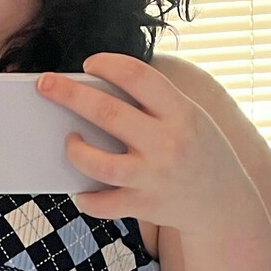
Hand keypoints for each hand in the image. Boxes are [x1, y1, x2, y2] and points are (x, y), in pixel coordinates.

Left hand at [37, 52, 254, 233]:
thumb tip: (98, 91)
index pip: (137, 76)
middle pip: (106, 112)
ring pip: (97, 163)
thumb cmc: (199, 151)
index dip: (107, 64)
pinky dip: (86, 198)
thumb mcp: (191, 118)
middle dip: (68, 94)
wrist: (226, 204)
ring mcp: (155, 177)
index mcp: (181, 112)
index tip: (89, 64)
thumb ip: (155, 104)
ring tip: (69, 141)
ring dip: (74, 150)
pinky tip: (80, 191)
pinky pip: (103, 204)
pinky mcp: (145, 206)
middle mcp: (167, 143)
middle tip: (45, 84)